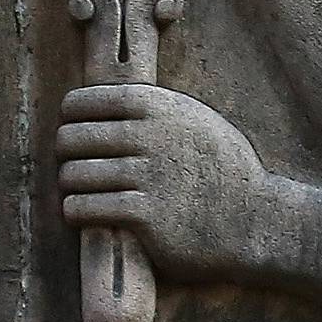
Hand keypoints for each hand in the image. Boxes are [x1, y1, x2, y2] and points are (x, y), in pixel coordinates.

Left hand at [58, 83, 281, 281]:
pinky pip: (85, 208)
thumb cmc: (227, 171)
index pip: (83, 102)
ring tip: (76, 192)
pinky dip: (75, 211)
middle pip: (72, 138)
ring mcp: (147, 176)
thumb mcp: (199, 121)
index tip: (73, 131)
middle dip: (65, 154)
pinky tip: (81, 213)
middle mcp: (150, 136)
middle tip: (72, 166)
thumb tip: (107, 100)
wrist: (257, 221)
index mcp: (159, 107)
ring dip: (69, 185)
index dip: (69, 117)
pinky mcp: (144, 216)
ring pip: (74, 175)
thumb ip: (157, 109)